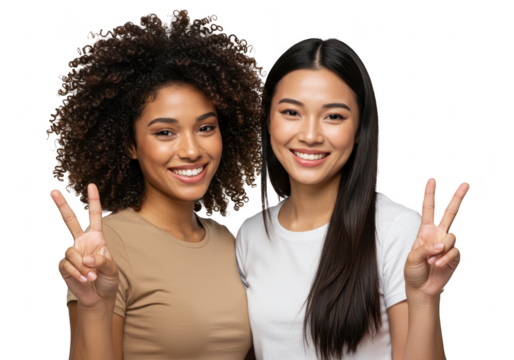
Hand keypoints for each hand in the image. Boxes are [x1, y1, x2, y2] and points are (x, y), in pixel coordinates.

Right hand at [53, 184, 118, 308]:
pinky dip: (77, 273)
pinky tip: (84, 279)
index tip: (91, 185)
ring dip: (81, 266)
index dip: (93, 201)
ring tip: (92, 277)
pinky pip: (67, 265)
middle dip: (62, 206)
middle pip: (70, 221)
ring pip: (70, 252)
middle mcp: (82, 242)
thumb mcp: (112, 270)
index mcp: (97, 238)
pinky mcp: (64, 265)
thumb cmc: (108, 279)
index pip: (95, 216)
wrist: (98, 296)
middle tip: (53, 191)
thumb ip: (102, 262)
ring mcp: (72, 253)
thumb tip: (86, 258)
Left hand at [404, 177, 469, 300]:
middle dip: (458, 198)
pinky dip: (445, 258)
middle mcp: (438, 234)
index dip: (429, 194)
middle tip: (466, 183)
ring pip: (452, 237)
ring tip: (431, 260)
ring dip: (441, 249)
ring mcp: (448, 244)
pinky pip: (454, 251)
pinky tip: (438, 264)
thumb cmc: (413, 271)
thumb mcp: (412, 258)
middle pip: (450, 213)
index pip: (428, 209)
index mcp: (425, 230)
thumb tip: (441, 244)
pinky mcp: (455, 256)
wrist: (422, 288)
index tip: (432, 179)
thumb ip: (425, 249)